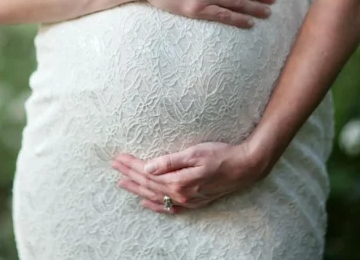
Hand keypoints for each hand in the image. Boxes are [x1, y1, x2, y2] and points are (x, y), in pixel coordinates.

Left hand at [111, 142, 265, 213]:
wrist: (244, 168)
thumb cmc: (221, 155)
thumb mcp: (195, 153)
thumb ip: (170, 161)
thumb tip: (148, 167)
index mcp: (178, 181)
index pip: (147, 172)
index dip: (131, 165)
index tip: (118, 157)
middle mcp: (180, 194)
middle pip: (148, 184)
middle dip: (129, 175)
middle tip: (114, 166)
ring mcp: (187, 200)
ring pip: (155, 195)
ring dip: (137, 188)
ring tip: (122, 183)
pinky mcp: (194, 202)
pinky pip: (169, 207)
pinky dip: (155, 205)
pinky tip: (145, 202)